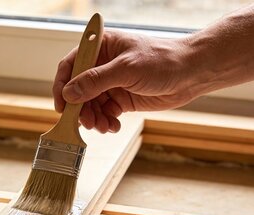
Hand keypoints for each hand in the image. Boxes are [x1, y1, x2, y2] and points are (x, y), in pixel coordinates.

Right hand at [53, 30, 205, 132]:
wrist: (192, 73)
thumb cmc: (163, 60)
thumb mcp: (126, 69)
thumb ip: (96, 81)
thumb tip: (70, 93)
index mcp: (101, 48)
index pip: (70, 65)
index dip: (62, 85)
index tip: (62, 105)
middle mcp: (103, 65)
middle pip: (78, 90)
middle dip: (80, 108)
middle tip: (86, 122)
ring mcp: (112, 84)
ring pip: (90, 105)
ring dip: (93, 119)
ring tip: (103, 127)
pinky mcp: (122, 99)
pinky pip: (105, 114)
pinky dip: (106, 123)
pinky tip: (113, 127)